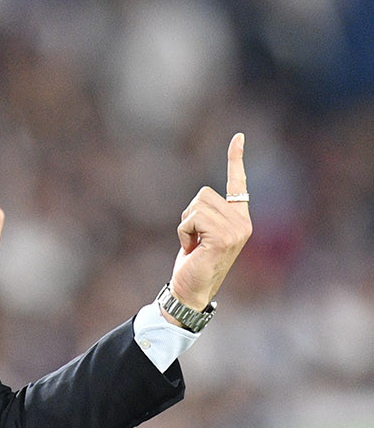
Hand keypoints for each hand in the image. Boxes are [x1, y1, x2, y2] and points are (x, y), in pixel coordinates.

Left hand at [167, 133, 251, 314]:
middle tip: (195, 240)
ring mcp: (235, 231)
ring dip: (186, 225)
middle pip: (203, 194)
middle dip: (190, 215)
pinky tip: (193, 250)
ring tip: (194, 246)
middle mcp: (243, 223)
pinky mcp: (223, 237)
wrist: (191, 291)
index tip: (238, 137)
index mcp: (240, 219)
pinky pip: (192, 218)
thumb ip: (209, 217)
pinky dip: (184, 232)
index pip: (239, 183)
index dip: (236, 159)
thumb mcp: (204, 234)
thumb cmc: (195, 263)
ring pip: (196, 205)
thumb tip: (201, 201)